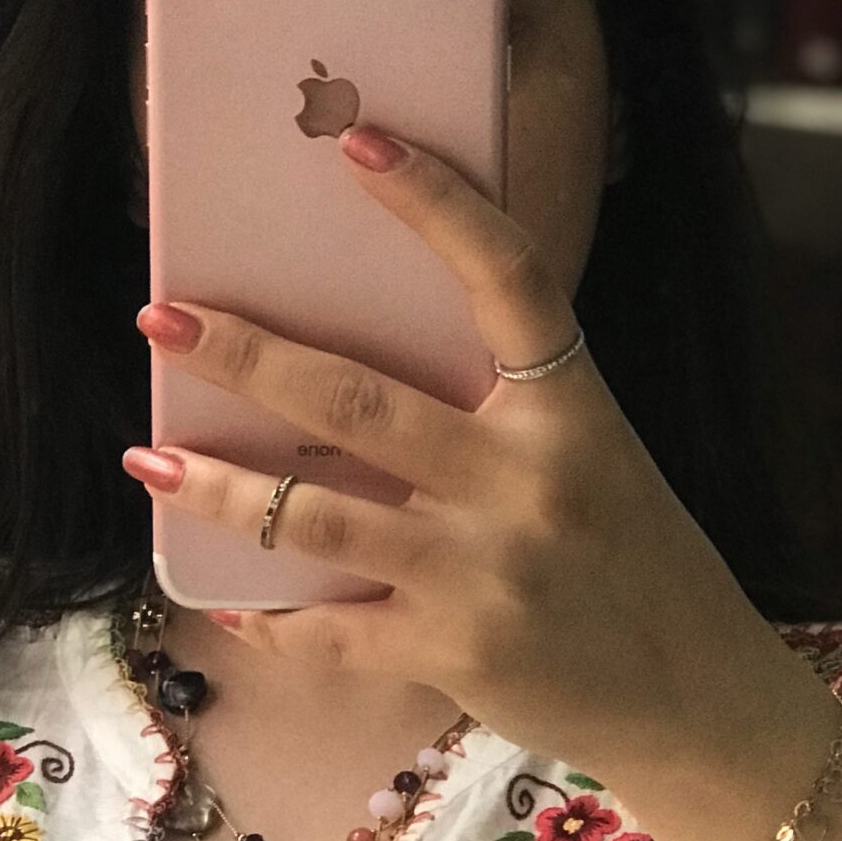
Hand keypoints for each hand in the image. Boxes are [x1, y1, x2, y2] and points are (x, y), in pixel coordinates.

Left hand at [122, 123, 808, 787]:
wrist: (694, 697)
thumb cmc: (629, 559)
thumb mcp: (592, 459)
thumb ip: (500, 410)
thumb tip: (352, 362)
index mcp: (571, 412)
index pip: (508, 278)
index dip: (438, 204)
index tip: (358, 143)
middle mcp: (526, 483)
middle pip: (360, 400)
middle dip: (246, 355)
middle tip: (162, 316)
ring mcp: (484, 573)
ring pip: (316, 517)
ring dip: (219, 488)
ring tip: (147, 460)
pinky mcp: (451, 655)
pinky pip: (328, 630)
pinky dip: (270, 614)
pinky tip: (224, 597)